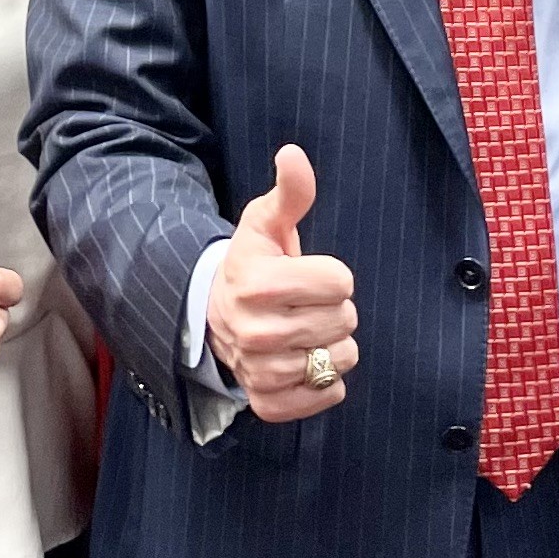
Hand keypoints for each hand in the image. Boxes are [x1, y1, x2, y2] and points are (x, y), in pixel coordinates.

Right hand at [207, 145, 356, 422]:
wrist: (213, 316)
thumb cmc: (252, 263)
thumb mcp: (265, 221)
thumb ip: (289, 192)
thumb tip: (293, 154)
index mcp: (255, 283)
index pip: (341, 282)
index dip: (333, 275)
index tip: (307, 274)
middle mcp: (254, 331)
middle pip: (345, 320)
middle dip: (334, 308)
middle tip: (304, 304)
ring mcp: (260, 370)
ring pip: (341, 359)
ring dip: (332, 344)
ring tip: (304, 331)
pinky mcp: (269, 403)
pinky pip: (329, 395)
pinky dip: (325, 381)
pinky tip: (303, 361)